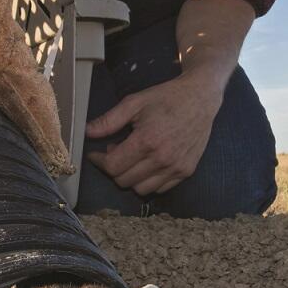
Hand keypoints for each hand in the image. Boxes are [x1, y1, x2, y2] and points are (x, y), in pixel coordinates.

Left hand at [84, 74, 225, 196]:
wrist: (200, 98)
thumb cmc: (166, 97)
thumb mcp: (135, 102)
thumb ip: (109, 120)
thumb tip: (87, 132)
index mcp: (147, 140)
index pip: (113, 166)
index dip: (99, 161)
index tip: (96, 154)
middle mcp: (162, 158)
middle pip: (124, 181)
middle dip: (113, 168)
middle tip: (115, 151)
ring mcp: (176, 167)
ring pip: (140, 190)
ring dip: (131, 177)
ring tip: (132, 158)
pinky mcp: (186, 171)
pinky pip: (159, 189)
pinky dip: (149, 181)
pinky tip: (148, 163)